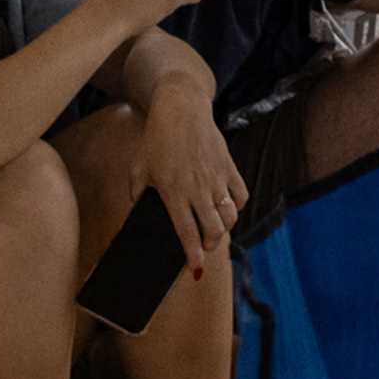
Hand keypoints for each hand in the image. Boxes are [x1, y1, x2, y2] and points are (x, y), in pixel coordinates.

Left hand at [153, 104, 250, 273]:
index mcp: (173, 192)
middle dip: (210, 246)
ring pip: (230, 216)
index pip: (186, 232)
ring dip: (224, 229)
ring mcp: (216, 178)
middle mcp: (197, 188)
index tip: (195, 270)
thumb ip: (137, 194)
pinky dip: (236, 207)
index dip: (192, 255)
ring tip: (215, 230)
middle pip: (214, 230)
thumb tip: (138, 213)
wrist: (181, 108)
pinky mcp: (229, 167)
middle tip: (204, 248)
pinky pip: (241, 195)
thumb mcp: (138, 168)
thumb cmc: (156, 140)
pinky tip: (227, 207)